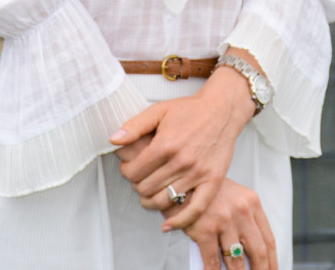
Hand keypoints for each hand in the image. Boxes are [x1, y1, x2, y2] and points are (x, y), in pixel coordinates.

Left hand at [110, 65, 255, 227]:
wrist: (221, 110)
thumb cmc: (189, 110)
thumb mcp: (159, 110)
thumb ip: (134, 126)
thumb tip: (113, 140)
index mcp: (165, 144)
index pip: (134, 172)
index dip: (126, 171)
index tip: (129, 168)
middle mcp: (181, 161)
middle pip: (147, 188)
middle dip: (137, 185)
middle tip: (140, 178)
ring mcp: (198, 174)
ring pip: (164, 201)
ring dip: (151, 201)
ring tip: (149, 193)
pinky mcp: (212, 182)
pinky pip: (194, 210)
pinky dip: (179, 221)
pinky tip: (167, 224)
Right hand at [168, 178, 277, 269]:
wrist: (180, 179)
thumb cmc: (206, 191)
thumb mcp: (232, 198)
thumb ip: (244, 222)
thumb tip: (251, 257)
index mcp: (252, 202)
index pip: (268, 239)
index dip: (272, 262)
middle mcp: (242, 210)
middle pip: (259, 253)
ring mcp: (224, 220)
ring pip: (237, 262)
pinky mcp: (206, 229)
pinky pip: (213, 262)